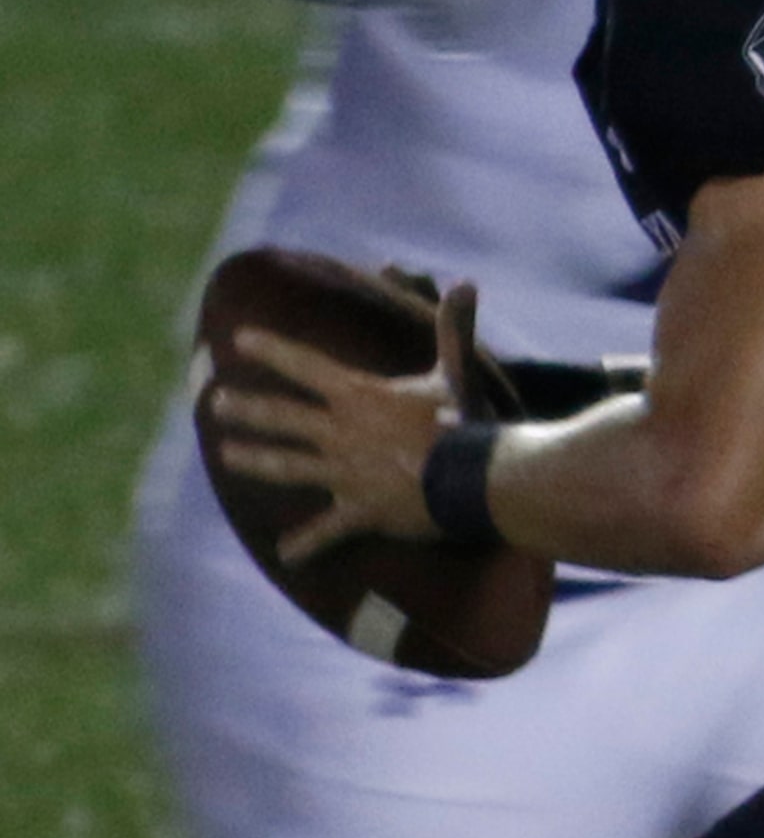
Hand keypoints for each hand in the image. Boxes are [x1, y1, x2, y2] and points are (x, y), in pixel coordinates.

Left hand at [213, 282, 483, 565]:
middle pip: (285, 417)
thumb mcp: (458, 372)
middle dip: (248, 408)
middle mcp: (342, 433)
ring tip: (226, 454)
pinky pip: (328, 531)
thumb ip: (454, 328)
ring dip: (256, 458)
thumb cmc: (465, 421)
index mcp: (361, 397)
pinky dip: (307, 543)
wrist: (473, 481)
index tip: (239, 340)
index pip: (307, 367)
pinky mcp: (360, 512)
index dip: (272, 351)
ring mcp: (346, 474)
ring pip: (289, 466)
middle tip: (216, 401)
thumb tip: (465, 283)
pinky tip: (285, 554)